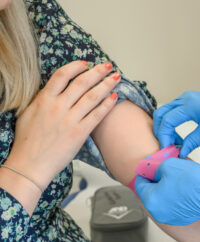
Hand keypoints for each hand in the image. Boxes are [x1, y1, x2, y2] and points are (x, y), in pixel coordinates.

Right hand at [6, 61, 120, 189]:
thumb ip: (42, 100)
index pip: (62, 75)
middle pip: (82, 83)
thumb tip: (53, 92)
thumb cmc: (27, 142)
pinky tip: (115, 97)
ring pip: (92, 96)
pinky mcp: (79, 133)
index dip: (76, 66)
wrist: (30, 165)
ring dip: (106, 84)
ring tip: (116, 77)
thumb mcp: (28, 114)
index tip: (86, 64)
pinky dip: (107, 104)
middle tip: (108, 66)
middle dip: (98, 72)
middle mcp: (58, 107)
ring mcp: (70, 120)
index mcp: (44, 100)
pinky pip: (97, 115)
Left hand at [135, 158, 199, 224]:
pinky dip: (174, 197)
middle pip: (149, 193)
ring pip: (161, 200)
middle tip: (164, 171)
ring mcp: (170, 218)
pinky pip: (172, 206)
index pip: (139, 184)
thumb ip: (153, 167)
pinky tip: (183, 188)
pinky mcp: (181, 218)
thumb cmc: (194, 181)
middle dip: (155, 181)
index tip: (149, 166)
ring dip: (164, 189)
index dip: (144, 172)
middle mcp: (158, 213)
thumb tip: (148, 168)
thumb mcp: (168, 165)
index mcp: (150, 201)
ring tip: (175, 178)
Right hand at [153, 90, 199, 157]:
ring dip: (165, 128)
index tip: (167, 149)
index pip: (167, 121)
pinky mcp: (187, 101)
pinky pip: (172, 111)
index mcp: (189, 106)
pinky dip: (171, 123)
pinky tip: (178, 135)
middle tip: (166, 145)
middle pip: (160, 114)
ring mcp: (185, 98)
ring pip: (165, 112)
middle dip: (160, 131)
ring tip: (173, 142)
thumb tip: (180, 153)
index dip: (164, 137)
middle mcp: (184, 99)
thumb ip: (191, 143)